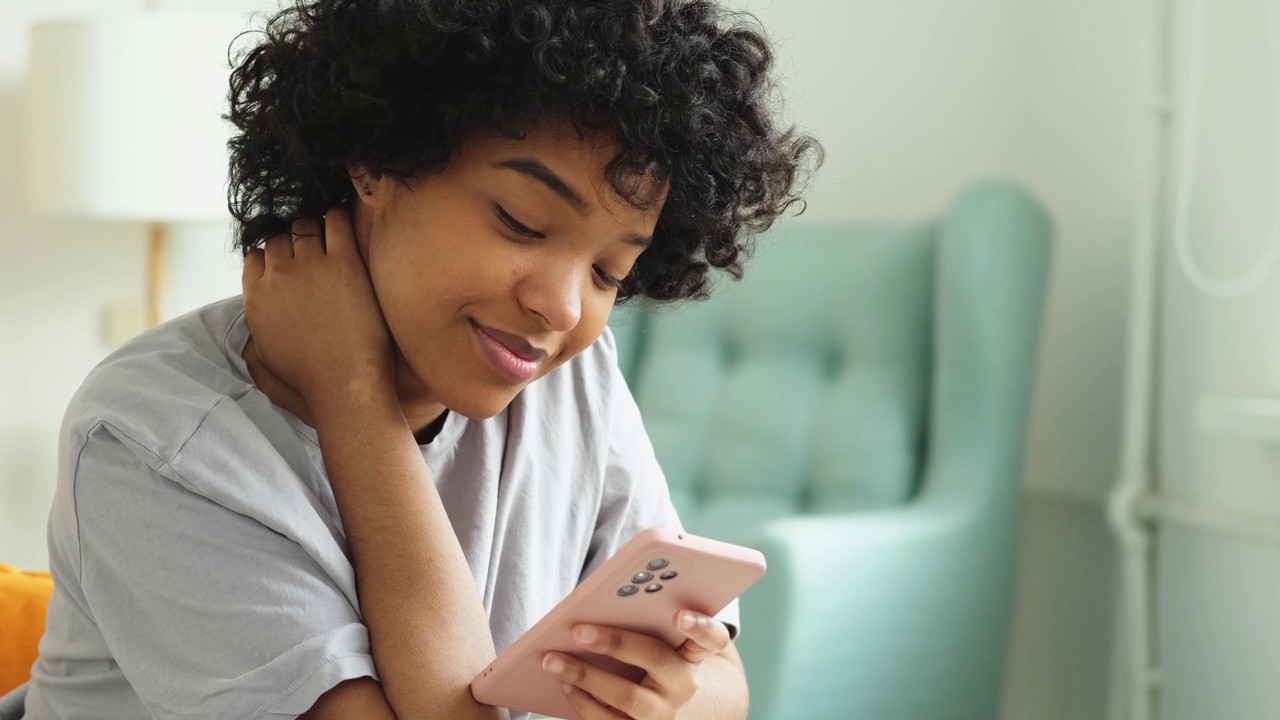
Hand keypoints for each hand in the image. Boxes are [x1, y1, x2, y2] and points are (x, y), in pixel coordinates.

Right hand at [240, 207, 394, 411]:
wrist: (344, 383)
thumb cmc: (309, 377)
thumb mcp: (265, 352)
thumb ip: (257, 322)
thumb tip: (258, 308)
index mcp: (256, 297)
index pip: (255, 256)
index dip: (272, 255)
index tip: (286, 258)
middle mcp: (278, 276)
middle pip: (279, 238)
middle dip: (292, 239)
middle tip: (310, 243)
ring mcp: (310, 267)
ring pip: (304, 226)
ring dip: (314, 226)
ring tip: (326, 230)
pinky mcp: (343, 263)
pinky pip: (337, 223)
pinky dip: (338, 216)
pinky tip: (342, 219)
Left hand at [541, 610, 732, 718]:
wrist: (658, 705)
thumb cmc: (648, 658)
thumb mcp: (655, 639)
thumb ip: (643, 619)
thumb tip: (598, 600)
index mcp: (692, 653)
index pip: (712, 638)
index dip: (701, 626)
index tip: (679, 615)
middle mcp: (683, 684)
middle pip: (657, 659)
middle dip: (616, 642)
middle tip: (578, 630)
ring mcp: (663, 713)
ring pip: (628, 696)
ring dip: (585, 675)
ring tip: (552, 658)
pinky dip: (582, 701)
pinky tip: (562, 682)